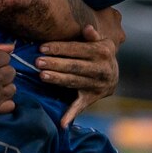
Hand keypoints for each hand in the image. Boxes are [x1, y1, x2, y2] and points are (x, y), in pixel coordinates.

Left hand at [38, 8, 122, 126]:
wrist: (113, 74)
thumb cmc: (100, 53)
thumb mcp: (101, 42)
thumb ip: (92, 36)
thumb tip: (86, 28)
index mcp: (102, 52)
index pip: (78, 49)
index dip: (60, 48)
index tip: (43, 47)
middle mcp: (101, 69)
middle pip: (75, 66)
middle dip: (56, 63)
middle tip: (38, 61)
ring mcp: (97, 85)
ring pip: (74, 82)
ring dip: (58, 80)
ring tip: (42, 76)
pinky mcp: (91, 98)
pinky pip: (80, 106)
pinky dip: (71, 115)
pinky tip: (62, 123)